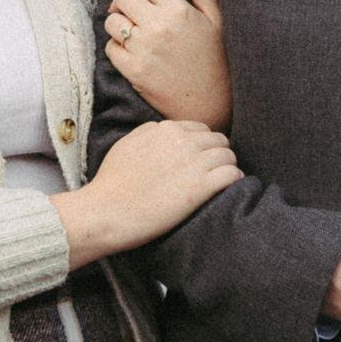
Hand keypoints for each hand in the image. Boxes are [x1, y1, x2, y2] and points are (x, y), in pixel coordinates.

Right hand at [51, 119, 241, 265]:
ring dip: (226, 168)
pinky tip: (228, 189)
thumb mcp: (126, 145)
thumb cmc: (112, 183)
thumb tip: (164, 130)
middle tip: (211, 173)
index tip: (200, 160)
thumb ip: (149, 133)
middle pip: (218, 141)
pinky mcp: (201, 186)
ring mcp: (194, 163)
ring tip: (220, 183)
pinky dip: (234, 180)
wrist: (106, 211)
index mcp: (166, 129)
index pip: (200, 130)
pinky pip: (232, 174)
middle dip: (217, 155)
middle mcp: (183, 141)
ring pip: (228, 156)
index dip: (202, 146)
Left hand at [105, 0, 230, 128]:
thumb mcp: (217, 21)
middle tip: (129, 9)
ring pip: (112, 22)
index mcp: (179, 10)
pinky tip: (131, 51)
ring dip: (117, 23)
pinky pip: (111, 49)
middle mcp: (159, 27)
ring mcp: (144, 50)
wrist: (212, 106)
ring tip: (130, 31)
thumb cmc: (218, 61)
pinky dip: (116, 47)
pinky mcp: (134, 71)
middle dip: (123, 1)